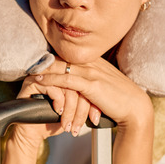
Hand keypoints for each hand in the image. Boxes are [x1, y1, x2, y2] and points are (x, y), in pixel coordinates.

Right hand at [13, 58, 97, 148]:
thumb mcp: (76, 111)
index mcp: (67, 76)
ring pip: (67, 86)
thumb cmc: (54, 121)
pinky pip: (52, 87)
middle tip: (87, 121)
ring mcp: (43, 75)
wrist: (34, 133)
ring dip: (71, 107)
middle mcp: (55, 72)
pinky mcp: (32, 81)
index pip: (85, 82)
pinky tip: (58, 111)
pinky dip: (58, 101)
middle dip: (83, 106)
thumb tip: (104, 102)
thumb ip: (87, 101)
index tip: (96, 117)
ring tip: (70, 122)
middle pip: (77, 83)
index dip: (92, 100)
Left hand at [31, 57, 153, 132]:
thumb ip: (92, 82)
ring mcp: (92, 72)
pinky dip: (51, 78)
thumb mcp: (105, 86)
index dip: (53, 56)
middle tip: (29, 62)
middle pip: (63, 56)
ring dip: (43, 68)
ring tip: (29, 70)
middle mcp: (93, 63)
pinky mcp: (92, 85)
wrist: (135, 108)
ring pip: (61, 66)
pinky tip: (40, 79)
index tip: (39, 58)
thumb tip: (80, 87)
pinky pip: (67, 79)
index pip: (70, 55)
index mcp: (96, 62)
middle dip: (45, 59)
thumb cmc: (121, 100)